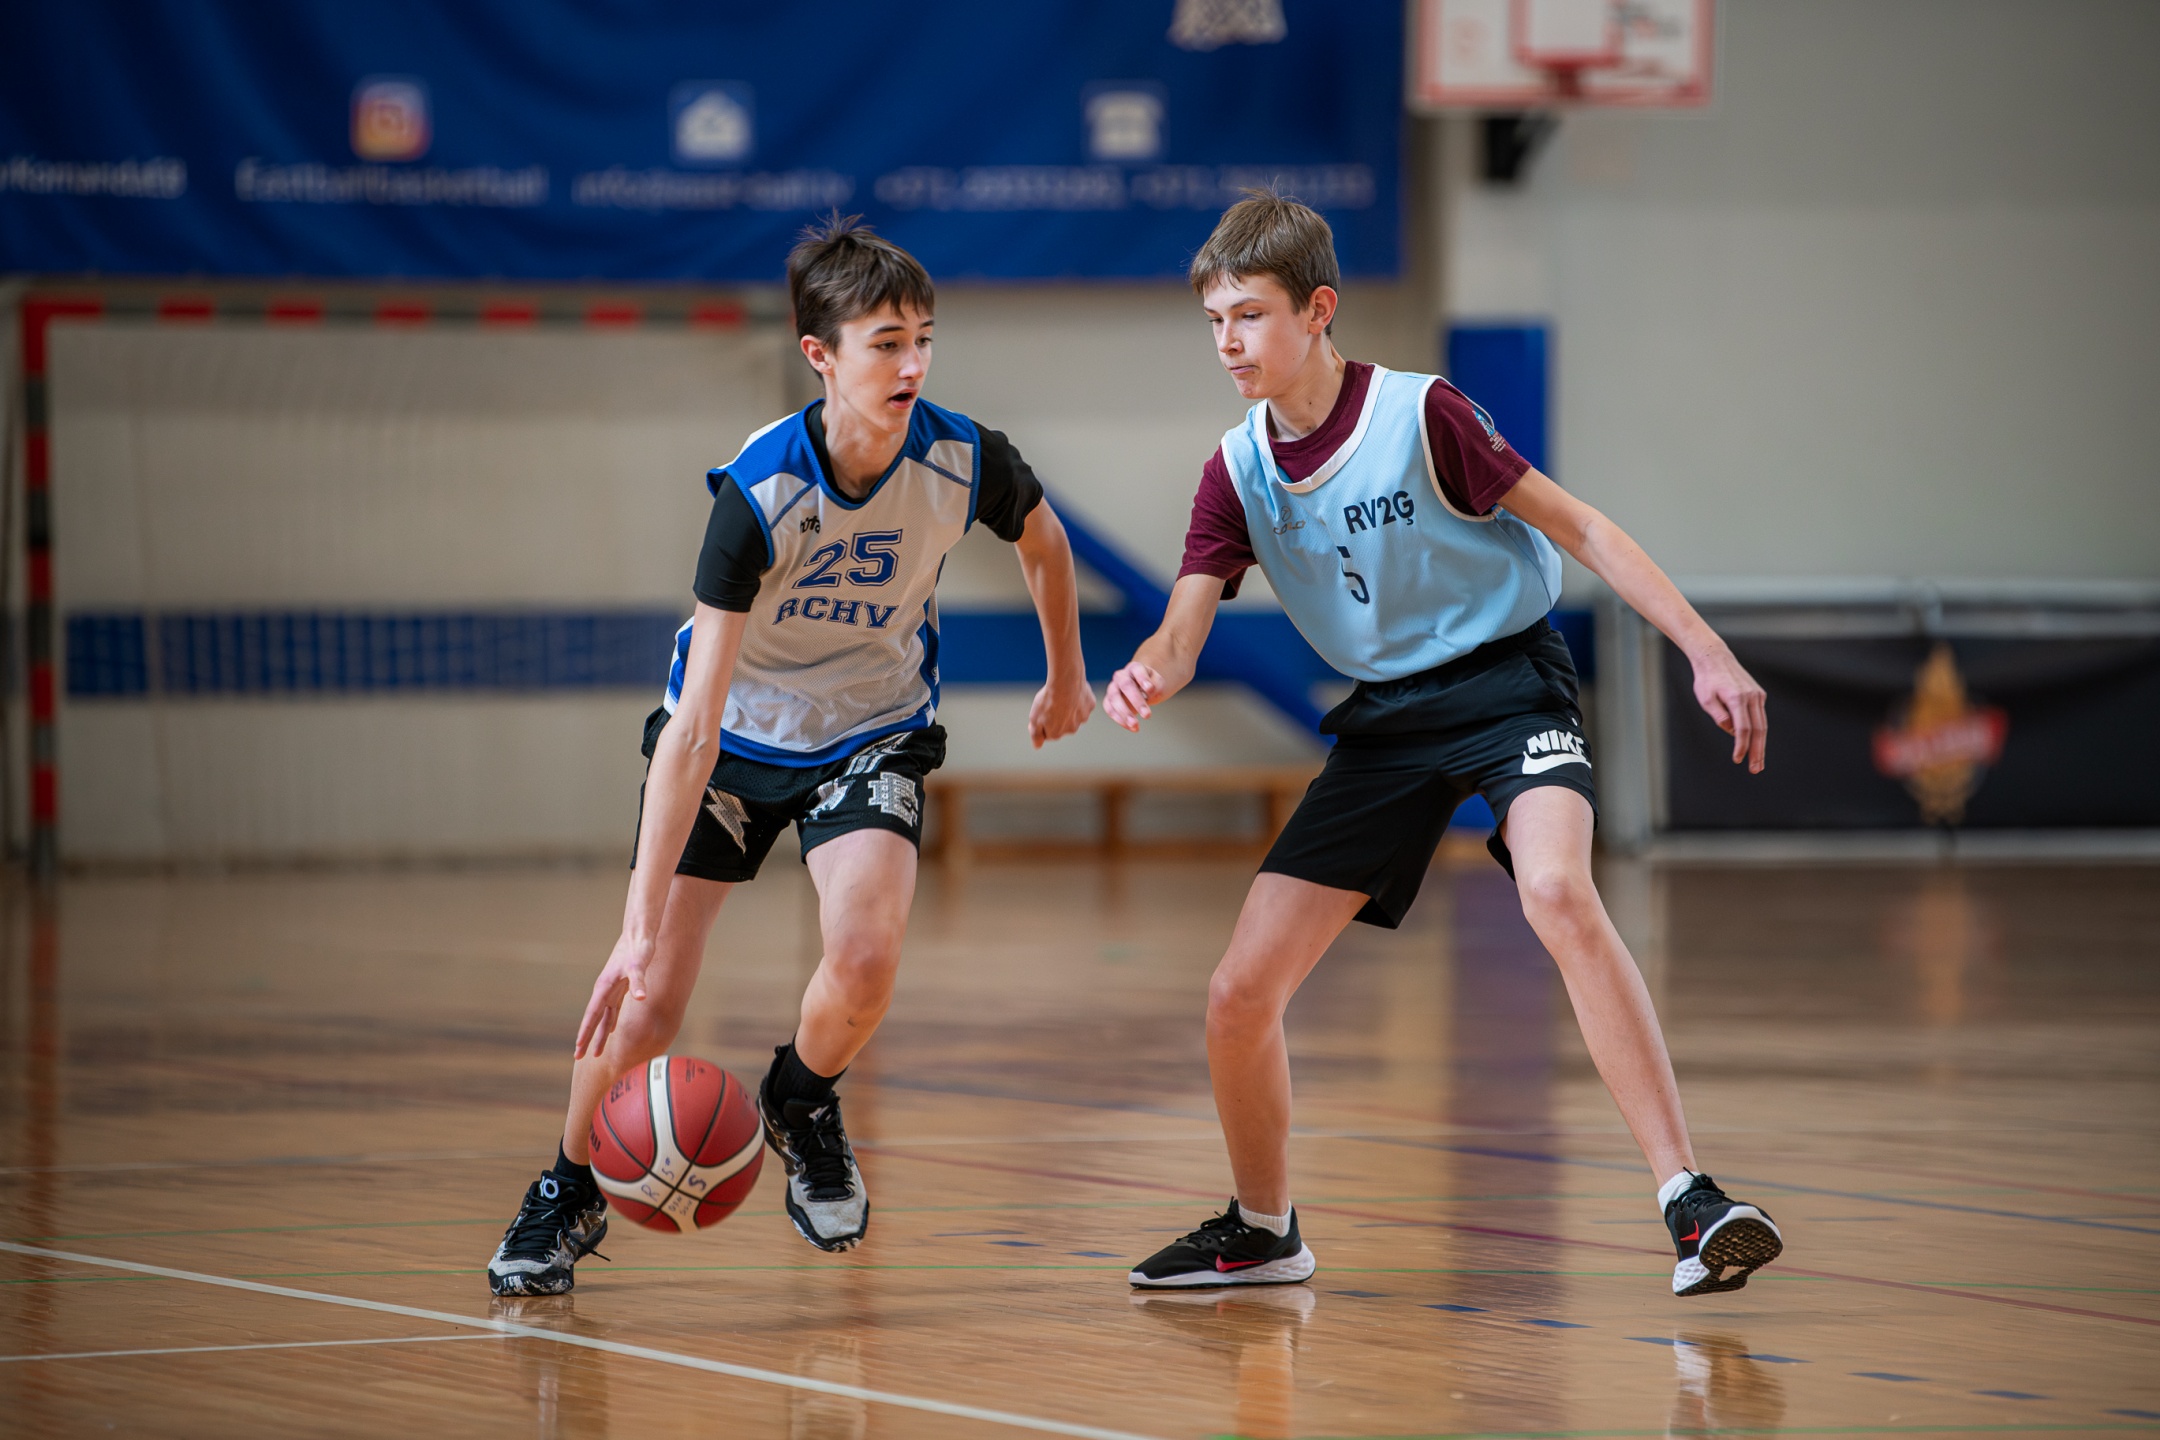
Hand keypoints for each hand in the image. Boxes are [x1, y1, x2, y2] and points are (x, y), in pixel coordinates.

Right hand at [574, 928, 655, 1058]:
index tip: (578, 1049)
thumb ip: (639, 981)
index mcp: (604, 987)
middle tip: (579, 1057)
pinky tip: (613, 1028)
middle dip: (587, 1039)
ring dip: (600, 1033)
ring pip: (604, 1016)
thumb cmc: (638, 947)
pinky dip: (611, 1020)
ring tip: (596, 1051)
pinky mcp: (621, 985)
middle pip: (594, 1019)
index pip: (592, 1015)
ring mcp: (612, 988)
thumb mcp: (639, 964)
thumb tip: (641, 998)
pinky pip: (613, 1008)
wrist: (639, 933)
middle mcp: (605, 989)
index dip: (585, 1033)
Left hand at [1028, 673, 1095, 747]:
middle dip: (1058, 716)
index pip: (1049, 732)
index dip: (1044, 722)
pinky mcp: (1090, 705)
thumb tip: (1037, 746)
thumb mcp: (1035, 719)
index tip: (1042, 711)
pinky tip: (1073, 691)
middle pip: (1063, 724)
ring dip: (1069, 707)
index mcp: (1057, 734)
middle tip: (1052, 703)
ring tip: (1062, 695)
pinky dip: (1079, 698)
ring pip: (1074, 714)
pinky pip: (1083, 703)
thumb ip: (1036, 735)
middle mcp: (1071, 729)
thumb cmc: (1048, 700)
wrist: (1066, 682)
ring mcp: (1083, 718)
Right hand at [1103, 661, 1164, 732]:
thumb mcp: (1158, 683)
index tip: (1150, 690)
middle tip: (1147, 715)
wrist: (1141, 690)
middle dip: (1137, 701)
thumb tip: (1148, 692)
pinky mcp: (1108, 700)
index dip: (1143, 679)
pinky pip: (1110, 709)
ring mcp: (1113, 688)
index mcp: (1135, 668)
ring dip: (1125, 713)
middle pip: (1126, 685)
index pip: (1137, 669)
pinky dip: (1120, 720)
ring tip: (1136, 726)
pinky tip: (1131, 728)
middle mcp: (1121, 676)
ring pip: (1114, 698)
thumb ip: (1156, 685)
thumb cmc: (1151, 685)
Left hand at [1690, 645, 1767, 772]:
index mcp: (1737, 698)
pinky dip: (1758, 732)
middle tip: (1755, 769)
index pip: (1743, 729)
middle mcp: (1751, 697)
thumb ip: (1718, 715)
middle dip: (1757, 752)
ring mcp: (1757, 695)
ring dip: (1761, 745)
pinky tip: (1754, 744)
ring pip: (1763, 725)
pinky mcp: (1758, 695)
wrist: (1715, 658)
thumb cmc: (1706, 680)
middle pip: (1758, 730)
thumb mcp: (1705, 698)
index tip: (1738, 759)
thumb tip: (1731, 731)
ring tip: (1758, 762)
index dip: (1741, 746)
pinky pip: (1760, 717)